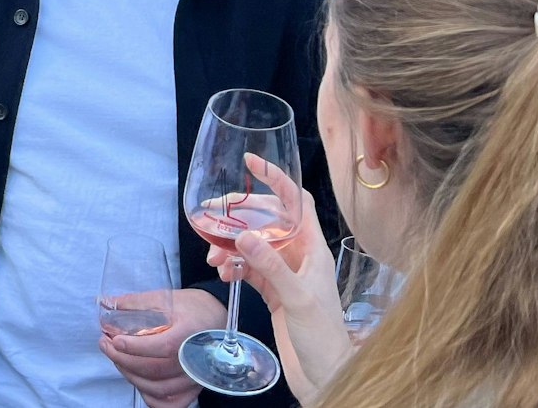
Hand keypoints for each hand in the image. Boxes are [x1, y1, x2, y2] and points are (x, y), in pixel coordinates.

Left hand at [99, 288, 225, 407]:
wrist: (219, 317)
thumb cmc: (194, 307)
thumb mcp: (166, 298)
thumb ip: (136, 302)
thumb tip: (105, 303)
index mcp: (189, 334)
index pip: (160, 346)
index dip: (133, 346)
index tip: (113, 339)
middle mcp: (194, 360)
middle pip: (154, 370)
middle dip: (122, 359)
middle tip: (106, 345)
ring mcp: (194, 377)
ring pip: (158, 388)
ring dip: (131, 376)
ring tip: (117, 359)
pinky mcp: (194, 387)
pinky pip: (172, 403)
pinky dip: (152, 398)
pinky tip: (139, 383)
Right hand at [204, 155, 349, 404]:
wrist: (324, 374)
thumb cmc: (323, 337)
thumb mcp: (297, 298)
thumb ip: (271, 265)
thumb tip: (244, 235)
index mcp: (313, 249)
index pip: (297, 202)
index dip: (277, 179)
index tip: (253, 162)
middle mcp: (300, 256)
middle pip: (268, 220)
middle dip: (240, 215)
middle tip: (213, 213)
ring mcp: (286, 273)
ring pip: (254, 244)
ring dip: (231, 245)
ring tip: (214, 256)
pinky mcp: (273, 291)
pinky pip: (249, 267)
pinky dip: (234, 266)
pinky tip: (224, 273)